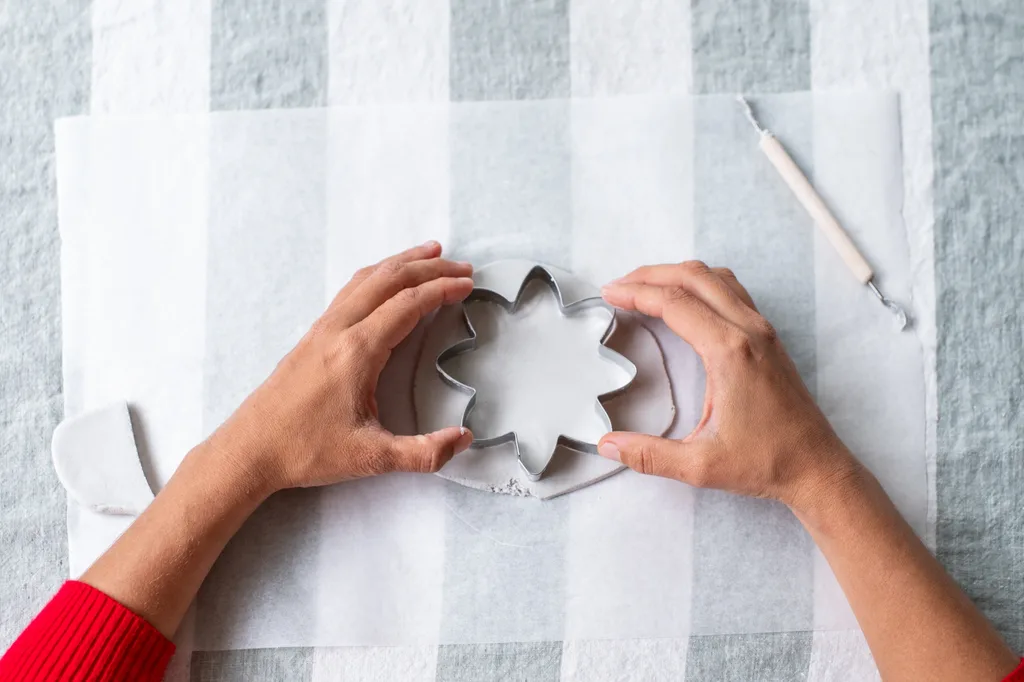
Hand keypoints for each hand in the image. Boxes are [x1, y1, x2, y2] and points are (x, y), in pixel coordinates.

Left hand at [203, 241, 474, 495]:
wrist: (249, 450)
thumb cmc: (306, 451)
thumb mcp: (371, 458)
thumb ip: (424, 453)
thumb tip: (464, 440)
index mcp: (357, 351)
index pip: (408, 304)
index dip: (442, 290)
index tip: (467, 284)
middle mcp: (339, 330)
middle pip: (389, 280)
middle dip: (429, 268)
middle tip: (462, 266)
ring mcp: (322, 329)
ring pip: (367, 279)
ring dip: (402, 263)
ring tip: (430, 253)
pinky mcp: (312, 336)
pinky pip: (349, 291)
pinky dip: (377, 276)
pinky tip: (385, 280)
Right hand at [597, 261, 858, 510]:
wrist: (816, 467)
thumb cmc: (767, 462)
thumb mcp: (700, 465)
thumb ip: (648, 455)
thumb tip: (607, 446)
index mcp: (729, 351)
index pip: (673, 303)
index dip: (635, 293)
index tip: (609, 293)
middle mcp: (749, 331)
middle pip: (693, 277)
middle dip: (651, 274)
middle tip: (619, 285)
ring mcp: (763, 331)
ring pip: (716, 277)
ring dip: (678, 274)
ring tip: (647, 286)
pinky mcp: (769, 338)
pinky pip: (733, 291)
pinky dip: (702, 283)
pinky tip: (687, 300)